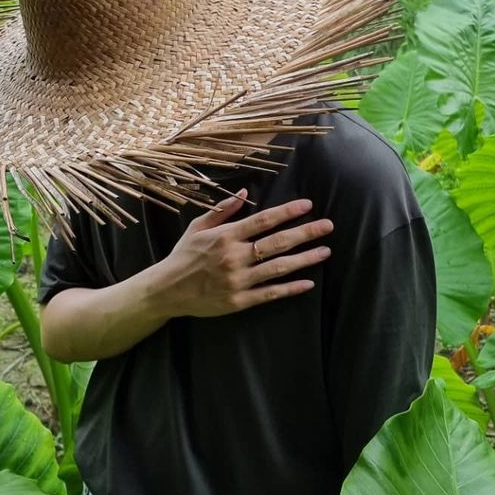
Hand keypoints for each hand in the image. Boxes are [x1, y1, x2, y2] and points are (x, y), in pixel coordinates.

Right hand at [151, 189, 332, 319]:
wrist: (166, 291)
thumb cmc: (183, 256)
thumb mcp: (198, 227)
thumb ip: (223, 211)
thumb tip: (245, 194)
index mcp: (226, 236)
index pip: (264, 220)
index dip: (288, 212)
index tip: (308, 205)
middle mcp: (234, 256)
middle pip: (278, 242)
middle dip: (306, 233)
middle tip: (328, 226)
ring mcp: (238, 280)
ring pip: (279, 268)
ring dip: (305, 259)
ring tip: (325, 251)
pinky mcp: (239, 301)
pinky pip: (270, 293)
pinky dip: (290, 288)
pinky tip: (308, 282)